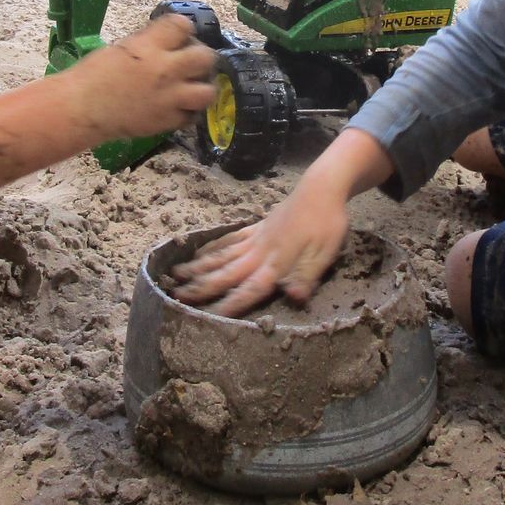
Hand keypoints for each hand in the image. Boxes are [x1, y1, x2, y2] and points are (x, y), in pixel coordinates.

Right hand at [66, 12, 215, 139]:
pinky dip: (188, 112)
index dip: (183, 30)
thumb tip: (166, 43)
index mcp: (150, 46)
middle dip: (200, 58)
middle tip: (189, 63)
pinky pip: (192, 116)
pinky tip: (177, 108)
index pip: (184, 25)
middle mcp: (165, 70)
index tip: (178, 36)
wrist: (81, 108)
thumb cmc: (92, 75)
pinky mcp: (167, 121)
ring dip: (201, 87)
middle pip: (205, 57)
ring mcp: (169, 98)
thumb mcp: (122, 47)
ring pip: (207, 91)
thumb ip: (149, 44)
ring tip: (190, 88)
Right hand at [171, 179, 351, 316]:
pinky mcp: (255, 227)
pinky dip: (213, 247)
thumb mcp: (325, 253)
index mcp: (276, 263)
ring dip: (199, 266)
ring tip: (176, 275)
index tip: (212, 316)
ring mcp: (255, 238)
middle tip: (177, 295)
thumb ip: (307, 276)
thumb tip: (295, 299)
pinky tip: (200, 251)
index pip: (251, 288)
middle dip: (202, 286)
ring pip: (221, 255)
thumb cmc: (327, 223)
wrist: (321, 188)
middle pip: (226, 273)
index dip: (232, 304)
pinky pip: (229, 239)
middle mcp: (259, 252)